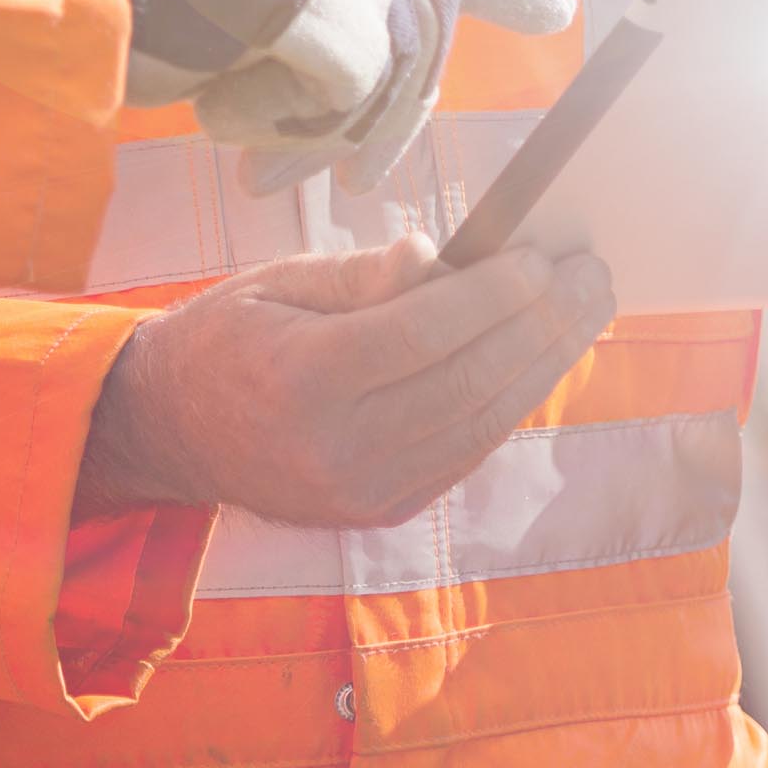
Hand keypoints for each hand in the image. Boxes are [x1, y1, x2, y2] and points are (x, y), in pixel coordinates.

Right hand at [75, 232, 615, 525]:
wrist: (175, 431)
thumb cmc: (232, 338)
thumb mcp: (281, 283)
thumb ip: (363, 274)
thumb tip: (438, 257)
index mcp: (297, 381)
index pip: (417, 335)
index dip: (488, 296)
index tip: (540, 258)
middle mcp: (331, 448)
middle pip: (463, 383)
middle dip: (538, 327)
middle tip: (591, 278)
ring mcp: (359, 490)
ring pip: (478, 425)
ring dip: (542, 367)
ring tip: (586, 313)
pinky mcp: (380, 510)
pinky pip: (464, 454)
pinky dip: (510, 405)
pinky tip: (542, 360)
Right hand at [100, 0, 579, 187]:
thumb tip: (373, 39)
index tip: (554, 12)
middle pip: (426, 33)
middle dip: (393, 121)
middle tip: (357, 187)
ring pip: (382, 86)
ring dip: (315, 140)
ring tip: (265, 175)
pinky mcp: (359, 31)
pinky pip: (338, 108)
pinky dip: (274, 125)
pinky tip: (224, 119)